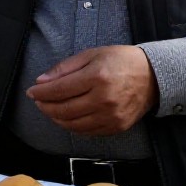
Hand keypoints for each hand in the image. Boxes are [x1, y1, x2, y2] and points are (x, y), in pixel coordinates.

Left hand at [24, 46, 157, 135]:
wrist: (154, 76)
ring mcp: (111, 116)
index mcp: (97, 77)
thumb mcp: (92, 54)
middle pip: (63, 110)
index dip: (41, 92)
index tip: (32, 91)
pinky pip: (87, 132)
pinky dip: (72, 126)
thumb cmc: (121, 61)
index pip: (59, 90)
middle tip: (39, 101)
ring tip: (50, 109)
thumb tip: (41, 81)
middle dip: (45, 106)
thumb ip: (65, 68)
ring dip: (56, 118)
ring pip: (72, 124)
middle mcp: (103, 99)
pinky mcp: (116, 127)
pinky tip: (67, 117)